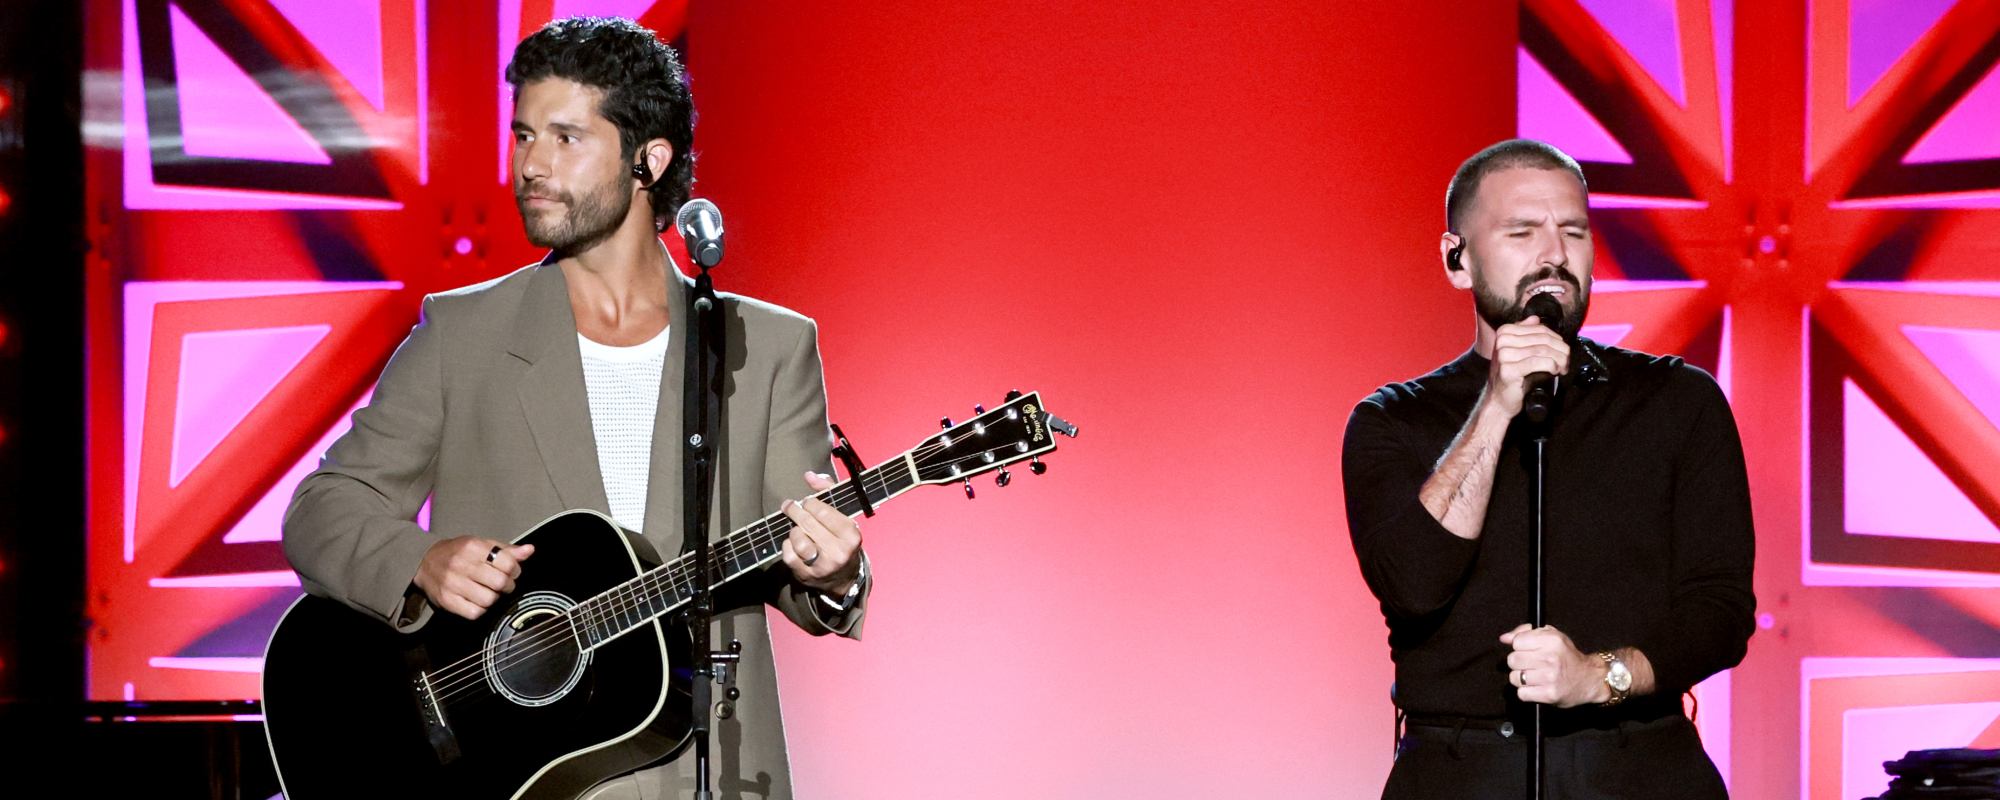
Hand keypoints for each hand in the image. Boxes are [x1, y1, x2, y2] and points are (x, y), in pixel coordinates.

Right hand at [413, 537, 534, 619]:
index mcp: (473, 547)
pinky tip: (477, 600)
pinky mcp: (447, 601)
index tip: (511, 572)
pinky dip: (480, 609)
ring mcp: (453, 584)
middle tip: (502, 584)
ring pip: (489, 600)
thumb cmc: (458, 553)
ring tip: (488, 591)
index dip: (515, 570)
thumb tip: (529, 550)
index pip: (507, 563)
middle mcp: (461, 564)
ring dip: (493, 598)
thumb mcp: (481, 544)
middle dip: (507, 586)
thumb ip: (507, 549)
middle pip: (500, 583)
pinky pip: (475, 613)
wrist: (424, 562)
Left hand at [778, 472, 863, 595]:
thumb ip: (828, 491)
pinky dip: (788, 545)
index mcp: (851, 535)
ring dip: (794, 530)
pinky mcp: (806, 575)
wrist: (843, 578)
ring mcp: (822, 566)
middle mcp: (838, 552)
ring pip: (798, 540)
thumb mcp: (843, 516)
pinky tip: (794, 543)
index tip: (806, 501)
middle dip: (795, 511)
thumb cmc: (841, 540)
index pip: (823, 512)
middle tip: (790, 506)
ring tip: (797, 528)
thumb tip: (809, 475)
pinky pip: (788, 554)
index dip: (810, 502)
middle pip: (808, 523)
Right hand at [1485, 316, 1569, 417]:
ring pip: (1543, 350)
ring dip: (1559, 359)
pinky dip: (1552, 366)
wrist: (1499, 399)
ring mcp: (1504, 355)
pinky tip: (1555, 371)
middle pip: (1543, 339)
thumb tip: (1535, 318)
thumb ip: (1524, 333)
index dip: (1556, 339)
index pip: (1539, 329)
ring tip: (1563, 367)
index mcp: (1504, 332)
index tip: (1562, 351)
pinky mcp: (1509, 370)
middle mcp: (1502, 341)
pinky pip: (1538, 362)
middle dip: (1561, 350)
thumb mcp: (1516, 350)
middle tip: (1566, 361)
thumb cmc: (1511, 376)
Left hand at [1501, 624, 1604, 707]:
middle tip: (1530, 665)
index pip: (1516, 642)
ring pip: (1514, 678)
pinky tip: (1536, 687)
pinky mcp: (1549, 694)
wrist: (1589, 679)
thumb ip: (1526, 633)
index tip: (1527, 651)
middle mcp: (1550, 657)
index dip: (1519, 647)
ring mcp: (1549, 677)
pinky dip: (1526, 692)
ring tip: (1534, 677)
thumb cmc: (1567, 656)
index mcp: (1551, 640)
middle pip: (1512, 660)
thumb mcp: (1552, 636)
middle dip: (1518, 663)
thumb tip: (1504, 638)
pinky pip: (1522, 693)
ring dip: (1521, 679)